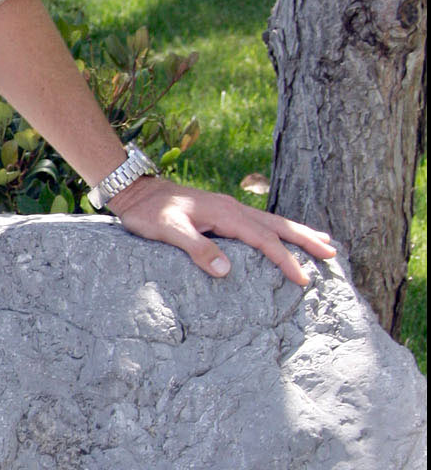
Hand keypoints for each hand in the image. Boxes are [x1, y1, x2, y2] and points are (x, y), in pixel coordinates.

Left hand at [107, 177, 337, 286]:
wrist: (136, 190)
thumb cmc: (149, 213)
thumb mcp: (169, 232)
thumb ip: (197, 249)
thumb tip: (227, 270)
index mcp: (226, 214)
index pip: (264, 240)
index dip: (285, 260)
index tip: (303, 278)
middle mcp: (233, 208)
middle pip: (278, 225)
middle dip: (306, 239)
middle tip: (333, 253)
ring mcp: (230, 208)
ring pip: (272, 221)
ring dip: (298, 232)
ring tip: (323, 242)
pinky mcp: (223, 212)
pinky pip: (259, 222)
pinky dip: (278, 230)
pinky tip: (282, 236)